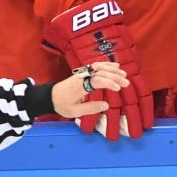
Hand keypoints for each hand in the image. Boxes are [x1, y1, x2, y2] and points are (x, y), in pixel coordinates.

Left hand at [42, 0, 153, 139]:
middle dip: (115, 76)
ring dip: (112, 69)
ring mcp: (82, 72)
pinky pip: (96, 65)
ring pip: (99, 66)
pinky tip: (115, 66)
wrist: (50, 96)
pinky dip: (107, 65)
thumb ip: (90, 108)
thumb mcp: (74, 111)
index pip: (97, 80)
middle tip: (126, 83)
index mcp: (79, 86)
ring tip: (124, 74)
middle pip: (100, 72)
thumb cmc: (62, 104)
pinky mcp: (83, 72)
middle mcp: (82, 76)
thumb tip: (106, 105)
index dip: (109, 83)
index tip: (118, 88)